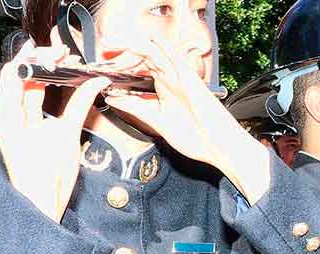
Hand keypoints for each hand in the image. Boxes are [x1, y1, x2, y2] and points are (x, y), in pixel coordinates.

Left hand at [0, 41, 109, 222]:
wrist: (46, 204)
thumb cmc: (45, 177)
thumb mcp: (64, 138)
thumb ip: (80, 107)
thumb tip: (96, 83)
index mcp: (8, 118)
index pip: (12, 76)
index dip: (29, 58)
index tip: (49, 49)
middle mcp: (13, 118)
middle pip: (24, 80)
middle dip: (42, 63)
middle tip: (63, 53)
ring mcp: (25, 125)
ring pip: (34, 90)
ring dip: (50, 76)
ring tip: (69, 64)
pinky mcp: (39, 131)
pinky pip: (46, 105)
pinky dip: (58, 93)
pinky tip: (71, 83)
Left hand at [99, 36, 269, 202]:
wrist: (219, 147)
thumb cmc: (197, 138)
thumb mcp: (157, 121)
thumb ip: (136, 108)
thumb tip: (112, 97)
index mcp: (165, 89)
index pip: (139, 69)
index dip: (119, 65)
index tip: (100, 68)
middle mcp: (172, 80)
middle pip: (143, 58)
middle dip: (121, 54)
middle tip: (103, 53)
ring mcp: (181, 77)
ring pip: (154, 53)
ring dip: (133, 47)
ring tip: (114, 45)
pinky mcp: (190, 78)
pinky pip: (173, 56)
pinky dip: (159, 46)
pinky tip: (144, 40)